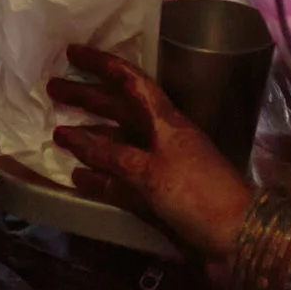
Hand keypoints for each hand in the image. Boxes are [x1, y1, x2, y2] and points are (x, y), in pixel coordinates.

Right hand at [48, 43, 254, 256]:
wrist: (239, 237)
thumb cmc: (197, 194)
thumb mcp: (151, 171)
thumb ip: (110, 156)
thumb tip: (70, 138)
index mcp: (166, 120)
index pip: (131, 82)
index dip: (103, 64)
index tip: (73, 52)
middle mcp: (162, 137)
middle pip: (120, 109)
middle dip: (87, 97)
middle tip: (52, 88)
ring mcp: (161, 165)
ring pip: (119, 143)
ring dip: (90, 137)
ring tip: (58, 132)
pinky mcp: (160, 193)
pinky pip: (122, 178)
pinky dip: (101, 176)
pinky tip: (78, 177)